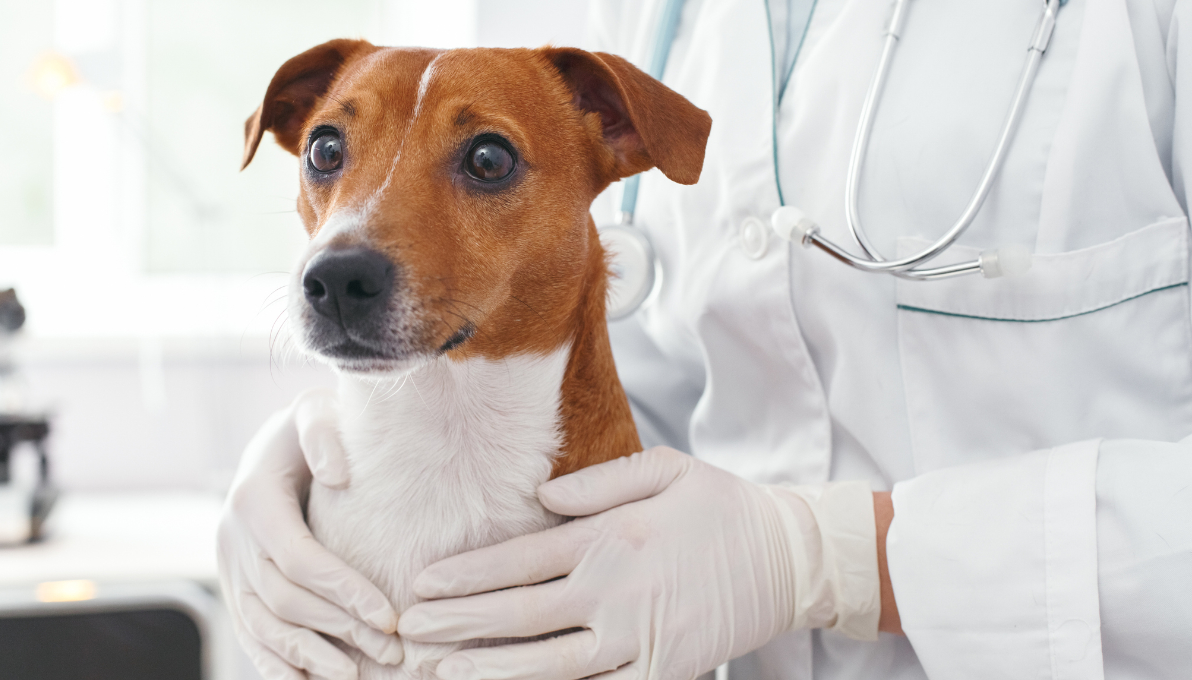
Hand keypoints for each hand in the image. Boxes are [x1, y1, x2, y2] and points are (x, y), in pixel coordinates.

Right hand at [217, 389, 402, 678]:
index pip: (301, 559)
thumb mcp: (314, 411)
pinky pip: (249, 633)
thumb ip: (322, 433)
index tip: (390, 616)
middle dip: (339, 630)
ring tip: (354, 676)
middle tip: (391, 652)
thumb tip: (336, 472)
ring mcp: (229, 567)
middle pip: (286, 600)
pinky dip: (275, 662)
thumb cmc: (307, 428)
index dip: (345, 592)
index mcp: (253, 500)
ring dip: (308, 656)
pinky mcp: (234, 586)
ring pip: (264, 626)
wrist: (275, 443)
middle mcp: (232, 538)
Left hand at [397, 447, 879, 679]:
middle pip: (518, 615)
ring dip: (489, 670)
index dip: (465, 575)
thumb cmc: (721, 507)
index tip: (422, 585)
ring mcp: (636, 638)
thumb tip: (540, 499)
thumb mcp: (664, 469)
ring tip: (440, 675)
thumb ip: (598, 482)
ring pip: (547, 664)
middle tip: (407, 635)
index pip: (518, 560)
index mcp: (608, 538)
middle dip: (457, 625)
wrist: (790, 558)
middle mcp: (613, 591)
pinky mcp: (661, 670)